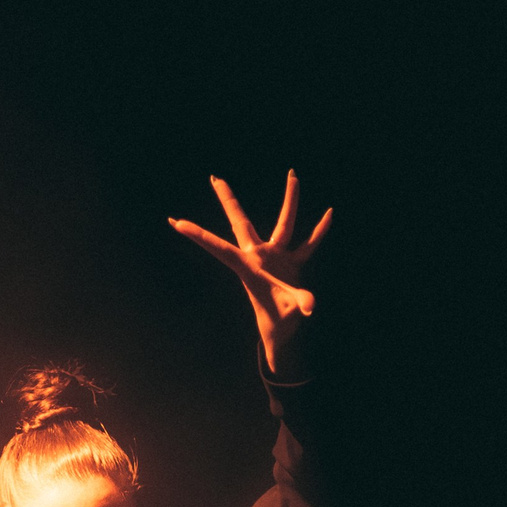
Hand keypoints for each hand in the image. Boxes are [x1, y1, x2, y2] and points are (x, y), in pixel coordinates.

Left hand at [168, 171, 332, 363]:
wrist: (283, 332)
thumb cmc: (277, 323)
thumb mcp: (286, 312)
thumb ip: (297, 305)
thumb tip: (309, 306)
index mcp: (247, 267)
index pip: (218, 248)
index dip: (199, 236)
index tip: (176, 223)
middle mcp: (258, 256)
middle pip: (241, 221)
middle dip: (228, 200)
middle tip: (213, 177)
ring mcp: (276, 257)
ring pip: (285, 223)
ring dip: (291, 200)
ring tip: (293, 174)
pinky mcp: (291, 263)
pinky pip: (308, 244)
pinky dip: (320, 231)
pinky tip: (329, 213)